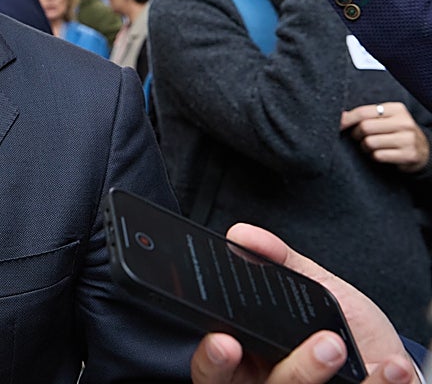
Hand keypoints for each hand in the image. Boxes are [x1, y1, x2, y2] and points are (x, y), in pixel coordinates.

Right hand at [190, 224, 412, 383]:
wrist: (383, 354)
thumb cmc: (341, 325)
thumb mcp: (311, 286)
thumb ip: (278, 260)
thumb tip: (242, 234)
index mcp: (245, 356)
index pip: (212, 366)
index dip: (212, 358)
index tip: (224, 341)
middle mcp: (265, 383)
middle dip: (274, 370)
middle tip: (300, 344)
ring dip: (313, 372)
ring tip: (339, 344)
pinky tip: (391, 367)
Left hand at [342, 102, 430, 172]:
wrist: (422, 150)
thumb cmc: (396, 132)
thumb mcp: (386, 119)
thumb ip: (365, 115)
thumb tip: (340, 116)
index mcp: (396, 109)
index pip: (363, 112)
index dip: (346, 119)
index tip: (338, 124)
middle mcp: (404, 122)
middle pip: (364, 127)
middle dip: (357, 134)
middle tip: (360, 137)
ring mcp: (408, 139)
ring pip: (369, 143)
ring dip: (365, 147)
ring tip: (373, 146)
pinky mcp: (408, 155)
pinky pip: (378, 156)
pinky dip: (374, 156)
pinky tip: (382, 153)